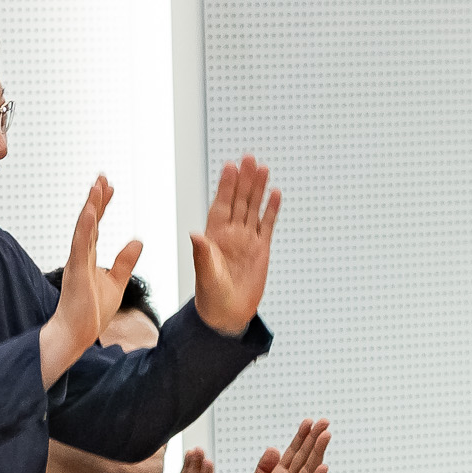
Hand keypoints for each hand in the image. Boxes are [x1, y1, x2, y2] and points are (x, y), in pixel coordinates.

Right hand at [40, 175, 144, 385]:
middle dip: (95, 198)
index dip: (103, 205)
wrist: (76, 335)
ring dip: (90, 207)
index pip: (96, 226)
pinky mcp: (76, 273)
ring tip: (96, 186)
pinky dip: (85, 228)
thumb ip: (125, 261)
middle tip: (102, 176)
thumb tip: (138, 241)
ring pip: (84, 229)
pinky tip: (90, 213)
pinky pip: (80, 246)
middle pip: (89, 221)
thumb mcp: (116, 282)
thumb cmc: (91, 314)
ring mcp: (77, 263)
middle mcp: (80, 256)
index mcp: (88, 258)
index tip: (109, 186)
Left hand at [189, 155, 280, 335]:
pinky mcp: (261, 249)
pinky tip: (275, 193)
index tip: (230, 166)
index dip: (226, 186)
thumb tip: (195, 234)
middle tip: (249, 158)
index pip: (221, 205)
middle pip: (239, 201)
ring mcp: (246, 240)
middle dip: (244, 180)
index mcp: (214, 236)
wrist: (227, 314)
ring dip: (258, 189)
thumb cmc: (211, 297)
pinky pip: (267, 224)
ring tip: (263, 168)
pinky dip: (271, 209)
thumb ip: (202, 254)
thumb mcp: (205, 275)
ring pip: (253, 208)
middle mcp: (230, 234)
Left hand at [234, 419, 329, 472]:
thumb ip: (262, 468)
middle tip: (324, 421)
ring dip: (318, 453)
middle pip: (304, 457)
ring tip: (326, 435)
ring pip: (309, 471)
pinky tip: (323, 467)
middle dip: (313, 439)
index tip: (308, 422)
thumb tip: (274, 448)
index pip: (292, 452)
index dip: (300, 437)